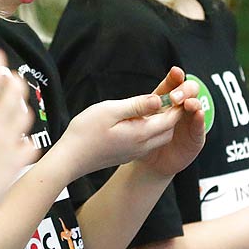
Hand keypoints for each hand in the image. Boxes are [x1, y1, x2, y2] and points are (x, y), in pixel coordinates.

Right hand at [0, 48, 35, 215]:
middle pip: (13, 93)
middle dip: (14, 81)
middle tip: (12, 77)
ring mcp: (9, 143)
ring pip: (24, 117)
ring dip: (22, 107)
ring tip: (19, 105)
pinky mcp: (16, 163)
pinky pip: (29, 146)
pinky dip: (28, 140)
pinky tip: (25, 140)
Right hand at [56, 66, 200, 177]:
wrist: (69, 159)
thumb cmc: (85, 132)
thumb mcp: (110, 110)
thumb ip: (137, 105)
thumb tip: (159, 98)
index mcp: (140, 133)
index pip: (170, 118)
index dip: (177, 104)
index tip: (179, 89)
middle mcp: (142, 146)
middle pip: (168, 129)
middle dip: (173, 113)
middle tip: (172, 95)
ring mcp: (134, 152)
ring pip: (159, 137)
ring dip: (163, 122)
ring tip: (157, 105)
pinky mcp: (127, 155)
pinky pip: (148, 142)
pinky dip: (151, 130)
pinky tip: (141, 120)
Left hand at [137, 66, 208, 177]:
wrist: (149, 163)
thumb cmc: (143, 138)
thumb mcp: (138, 121)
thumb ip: (142, 111)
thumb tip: (143, 101)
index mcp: (166, 100)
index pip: (173, 83)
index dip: (176, 76)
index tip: (175, 72)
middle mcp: (181, 107)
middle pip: (189, 90)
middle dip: (184, 90)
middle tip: (175, 97)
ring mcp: (190, 120)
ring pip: (197, 105)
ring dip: (193, 102)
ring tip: (187, 104)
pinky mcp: (196, 136)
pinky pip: (200, 126)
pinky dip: (200, 119)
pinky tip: (198, 114)